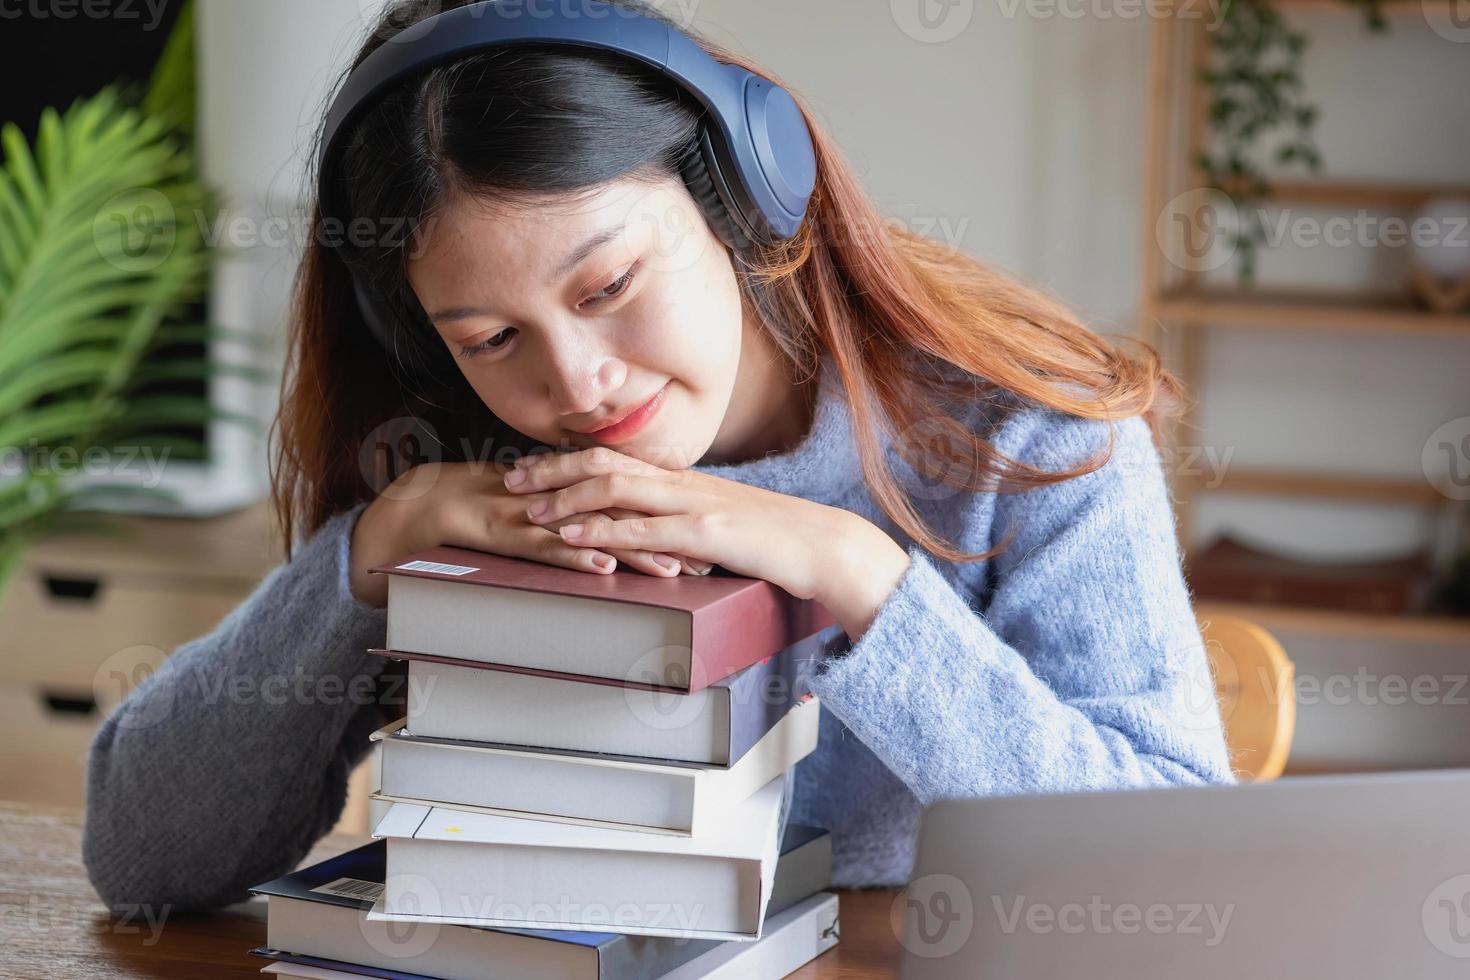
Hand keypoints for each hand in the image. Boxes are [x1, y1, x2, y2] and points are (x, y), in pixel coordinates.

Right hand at [348, 460, 711, 607]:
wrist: (424, 502)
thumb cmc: (484, 508)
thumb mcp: (538, 511)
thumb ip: (574, 517)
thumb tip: (613, 538)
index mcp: (569, 493)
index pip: (629, 504)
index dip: (669, 521)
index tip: (706, 540)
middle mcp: (558, 500)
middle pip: (624, 516)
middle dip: (667, 539)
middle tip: (708, 561)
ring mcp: (534, 517)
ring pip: (592, 533)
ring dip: (634, 551)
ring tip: (672, 570)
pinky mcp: (507, 535)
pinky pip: (545, 549)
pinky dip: (573, 558)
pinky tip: (602, 569)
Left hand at [501, 446, 857, 603]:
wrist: (824, 546)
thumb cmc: (777, 542)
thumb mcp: (723, 528)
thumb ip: (686, 528)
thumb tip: (655, 542)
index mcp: (685, 481)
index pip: (617, 460)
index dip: (569, 461)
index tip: (532, 466)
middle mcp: (682, 484)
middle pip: (604, 464)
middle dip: (551, 470)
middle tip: (509, 479)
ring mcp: (693, 505)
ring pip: (615, 489)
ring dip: (565, 497)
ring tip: (527, 508)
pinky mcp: (705, 533)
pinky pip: (642, 529)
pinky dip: (601, 529)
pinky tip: (571, 534)